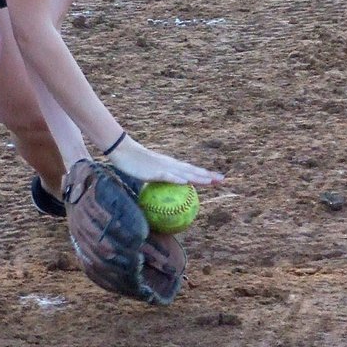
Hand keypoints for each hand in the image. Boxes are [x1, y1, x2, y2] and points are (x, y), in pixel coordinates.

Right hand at [107, 134, 223, 185]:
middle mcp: (171, 164)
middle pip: (192, 170)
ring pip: (184, 173)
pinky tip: (186, 183)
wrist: (123, 151)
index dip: (204, 173)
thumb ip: (156, 180)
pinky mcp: (155, 171)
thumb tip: (160, 195)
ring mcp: (164, 167)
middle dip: (208, 175)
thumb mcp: (147, 173)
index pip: (190, 169)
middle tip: (222, 180)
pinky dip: (178, 179)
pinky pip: (169, 176)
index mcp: (170, 165)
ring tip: (211, 181)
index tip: (216, 178)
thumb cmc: (133, 163)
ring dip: (198, 177)